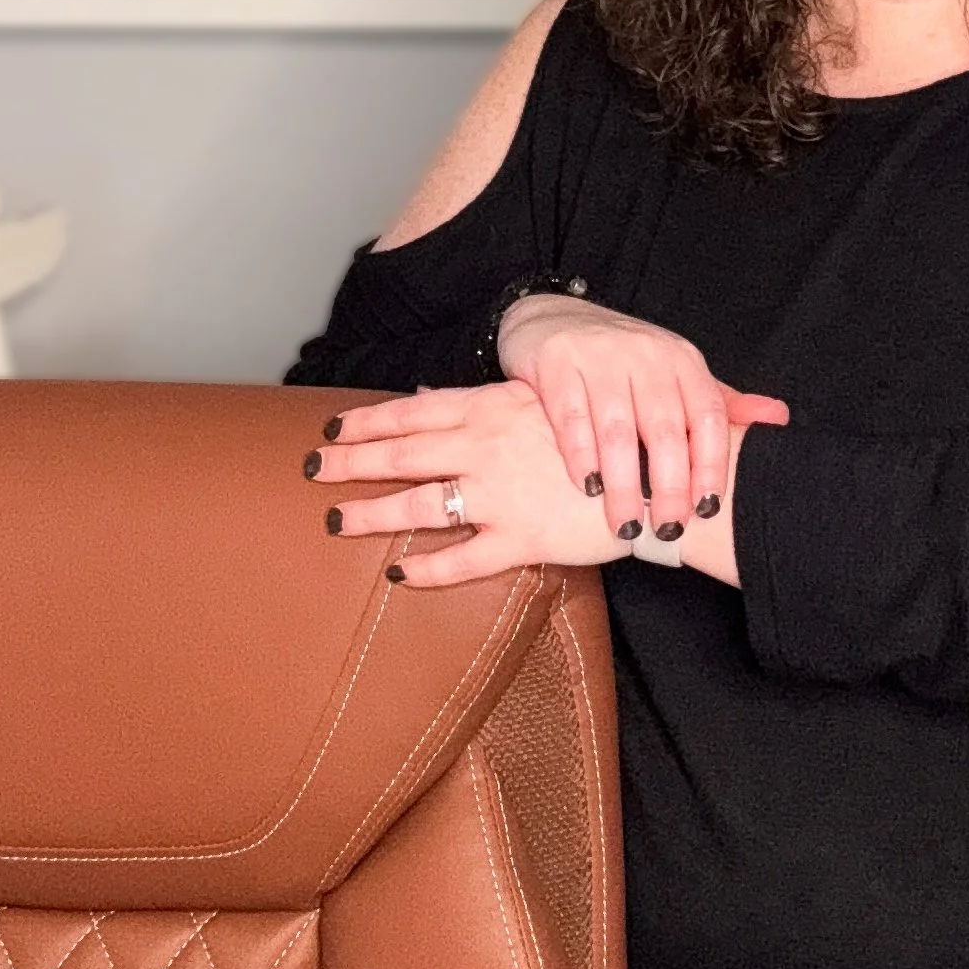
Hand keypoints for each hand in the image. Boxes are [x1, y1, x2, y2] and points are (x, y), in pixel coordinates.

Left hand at [309, 380, 630, 590]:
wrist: (656, 474)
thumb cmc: (602, 436)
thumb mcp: (541, 402)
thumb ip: (487, 404)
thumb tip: (434, 397)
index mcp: (492, 408)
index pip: (412, 411)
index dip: (367, 421)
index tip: (333, 427)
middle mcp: (487, 448)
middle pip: (402, 455)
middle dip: (351, 463)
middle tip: (313, 468)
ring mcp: (500, 495)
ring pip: (419, 505)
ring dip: (371, 513)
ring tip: (338, 520)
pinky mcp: (521, 539)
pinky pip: (462, 559)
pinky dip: (427, 568)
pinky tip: (400, 572)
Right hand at [496, 294, 788, 543]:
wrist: (550, 317)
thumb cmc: (622, 361)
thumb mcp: (675, 374)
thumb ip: (721, 403)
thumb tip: (779, 419)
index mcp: (682, 360)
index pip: (708, 416)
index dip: (713, 465)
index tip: (708, 509)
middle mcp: (646, 354)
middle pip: (665, 429)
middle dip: (669, 486)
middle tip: (667, 527)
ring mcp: (600, 356)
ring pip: (618, 430)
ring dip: (624, 483)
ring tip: (627, 523)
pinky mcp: (557, 362)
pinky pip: (572, 417)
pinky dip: (581, 456)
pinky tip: (587, 487)